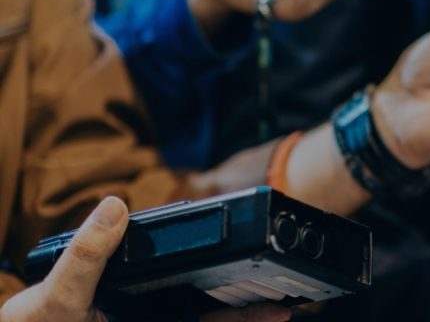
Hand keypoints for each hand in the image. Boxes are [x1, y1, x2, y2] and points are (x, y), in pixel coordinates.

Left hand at [0, 198, 291, 321]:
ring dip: (252, 308)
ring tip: (285, 300)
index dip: (213, 243)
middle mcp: (152, 298)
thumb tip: (115, 205)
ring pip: (216, 313)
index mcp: (130, 273)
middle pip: (208, 283)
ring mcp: (163, 318)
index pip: (177, 252)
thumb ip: (84, 256)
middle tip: (277, 264)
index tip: (242, 233)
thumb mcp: (57, 294)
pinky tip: (267, 317)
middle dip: (248, 275)